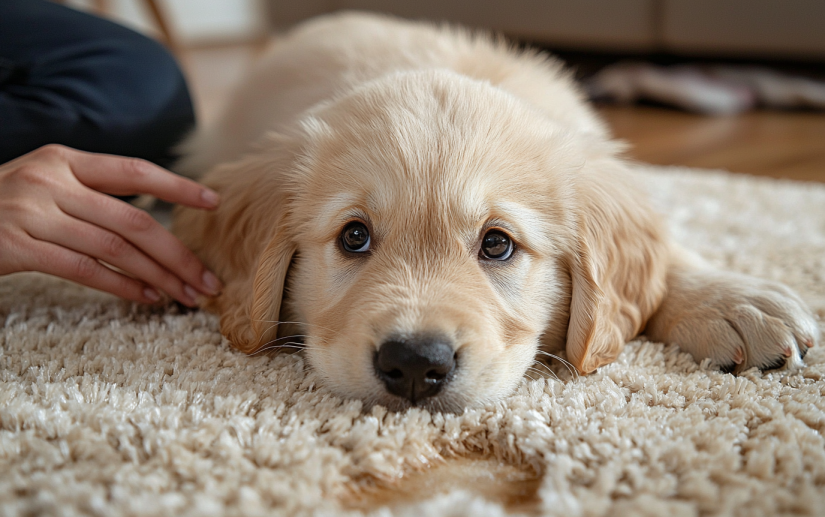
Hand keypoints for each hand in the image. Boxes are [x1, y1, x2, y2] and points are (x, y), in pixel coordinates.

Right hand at [0, 144, 222, 305]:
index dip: (178, 186)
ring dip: (158, 277)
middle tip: (207, 281)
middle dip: (178, 254)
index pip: (135, 169)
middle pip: (135, 220)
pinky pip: (85, 270)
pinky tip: (146, 299)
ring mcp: (33, 212)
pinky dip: (121, 287)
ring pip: (116, 249)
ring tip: (185, 297)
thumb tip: (151, 223)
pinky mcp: (18, 246)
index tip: (213, 203)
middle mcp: (52, 179)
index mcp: (65, 159)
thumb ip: (91, 194)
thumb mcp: (45, 184)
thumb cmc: (3, 206)